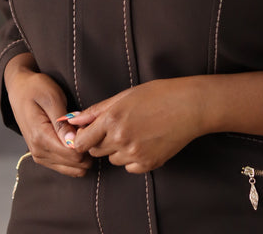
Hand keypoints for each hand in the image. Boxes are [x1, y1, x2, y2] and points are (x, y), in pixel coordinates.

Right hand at [4, 54, 92, 177]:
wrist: (20, 89)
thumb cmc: (37, 89)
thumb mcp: (52, 99)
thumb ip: (62, 123)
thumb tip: (73, 142)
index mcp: (41, 138)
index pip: (73, 154)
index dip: (87, 142)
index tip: (88, 127)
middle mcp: (39, 152)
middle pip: (75, 165)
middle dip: (87, 149)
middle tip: (87, 128)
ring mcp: (40, 156)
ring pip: (72, 169)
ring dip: (82, 153)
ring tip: (81, 131)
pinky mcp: (43, 156)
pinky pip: (65, 166)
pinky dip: (75, 156)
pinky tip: (76, 138)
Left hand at [70, 77, 203, 173]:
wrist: (190, 106)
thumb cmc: (159, 94)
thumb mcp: (126, 95)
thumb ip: (97, 110)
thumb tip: (73, 120)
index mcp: (112, 119)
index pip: (81, 142)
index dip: (82, 138)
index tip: (88, 134)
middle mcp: (120, 139)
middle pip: (95, 151)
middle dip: (101, 141)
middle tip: (119, 126)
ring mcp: (134, 154)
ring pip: (113, 159)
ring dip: (118, 149)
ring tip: (137, 131)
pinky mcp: (148, 164)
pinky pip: (129, 167)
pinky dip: (133, 158)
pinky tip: (146, 141)